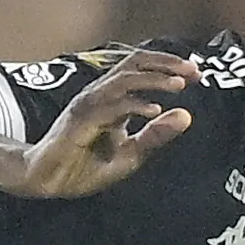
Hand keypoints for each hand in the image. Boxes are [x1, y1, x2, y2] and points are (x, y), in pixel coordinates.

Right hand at [6, 51, 199, 200]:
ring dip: (153, 79)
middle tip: (192, 70)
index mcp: (112, 99)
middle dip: (165, 63)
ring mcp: (88, 105)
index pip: (142, 69)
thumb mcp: (130, 155)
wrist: (48, 181)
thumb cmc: (83, 168)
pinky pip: (110, 107)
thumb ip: (155, 136)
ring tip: (179, 84)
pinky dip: (134, 106)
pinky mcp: (79, 120)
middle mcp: (100, 94)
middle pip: (134, 63)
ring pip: (123, 79)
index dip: (169, 67)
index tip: (196, 74)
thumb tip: (186, 116)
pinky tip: (154, 111)